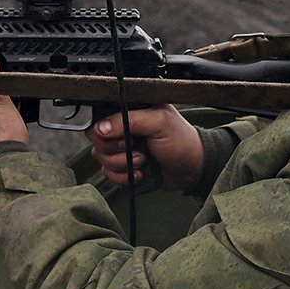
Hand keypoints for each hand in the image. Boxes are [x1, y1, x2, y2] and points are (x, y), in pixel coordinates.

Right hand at [87, 106, 203, 191]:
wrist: (193, 168)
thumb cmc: (182, 140)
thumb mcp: (159, 122)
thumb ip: (128, 121)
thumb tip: (101, 128)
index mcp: (128, 111)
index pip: (99, 118)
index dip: (105, 132)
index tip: (124, 138)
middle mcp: (121, 129)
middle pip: (96, 141)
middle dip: (116, 151)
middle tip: (136, 149)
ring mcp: (121, 149)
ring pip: (101, 159)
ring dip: (122, 165)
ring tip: (143, 161)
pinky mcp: (123, 167)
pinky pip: (108, 174)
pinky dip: (123, 177)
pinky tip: (140, 173)